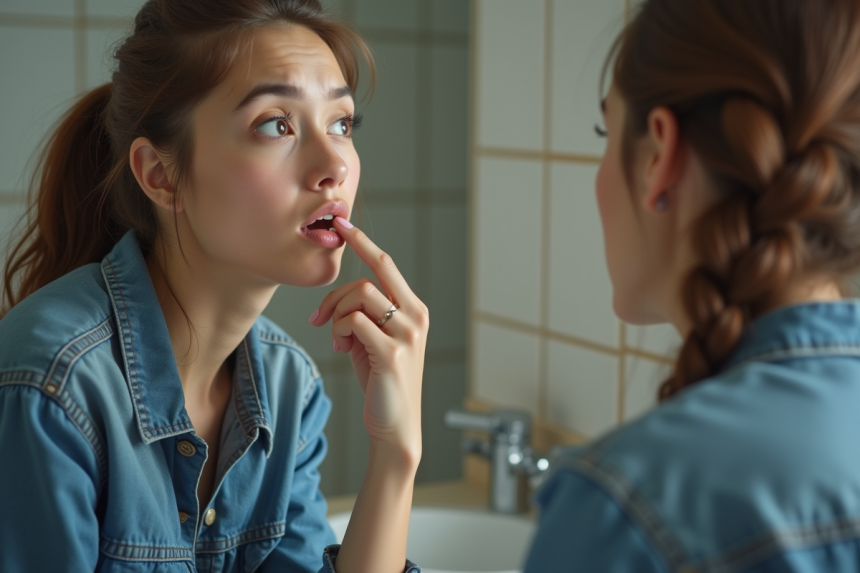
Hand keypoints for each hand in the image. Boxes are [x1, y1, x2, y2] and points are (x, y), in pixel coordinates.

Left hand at [309, 217, 427, 464]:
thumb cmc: (382, 382)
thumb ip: (364, 315)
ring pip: (358, 297)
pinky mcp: (391, 352)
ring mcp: (407, 334)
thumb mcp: (373, 341)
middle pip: (370, 276)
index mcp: (415, 309)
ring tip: (338, 341)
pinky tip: (342, 350)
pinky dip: (339, 332)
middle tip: (319, 316)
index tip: (341, 224)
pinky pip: (353, 322)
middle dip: (336, 291)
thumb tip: (339, 301)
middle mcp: (416, 316)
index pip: (386, 264)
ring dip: (336, 317)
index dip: (362, 241)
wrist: (395, 425)